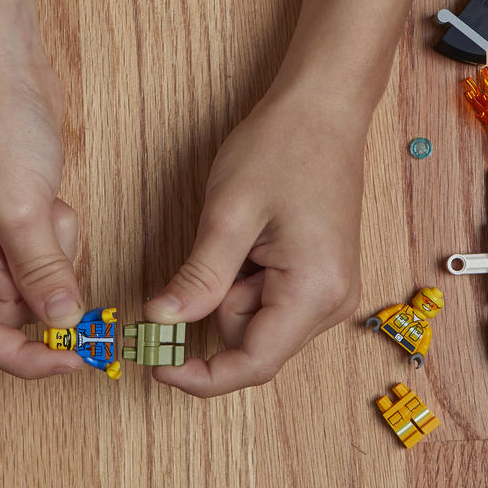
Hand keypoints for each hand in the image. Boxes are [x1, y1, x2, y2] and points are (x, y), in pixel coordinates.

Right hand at [0, 54, 86, 376]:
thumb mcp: (21, 206)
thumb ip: (42, 271)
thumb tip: (63, 321)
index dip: (30, 357)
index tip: (76, 358)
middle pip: (11, 312)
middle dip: (45, 285)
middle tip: (55, 242)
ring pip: (33, 283)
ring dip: (54, 254)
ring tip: (46, 206)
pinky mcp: (6, 218)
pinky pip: (41, 252)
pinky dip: (56, 232)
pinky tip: (49, 195)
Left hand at [146, 88, 366, 395]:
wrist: (323, 110)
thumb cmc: (283, 147)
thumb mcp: (228, 213)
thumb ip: (198, 278)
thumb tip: (161, 323)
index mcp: (314, 291)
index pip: (253, 364)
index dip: (200, 376)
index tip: (156, 365)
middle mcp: (332, 303)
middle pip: (252, 343)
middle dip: (218, 306)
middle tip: (216, 246)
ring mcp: (330, 293)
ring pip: (256, 323)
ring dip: (231, 289)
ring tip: (243, 232)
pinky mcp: (320, 281)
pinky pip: (268, 302)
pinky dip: (246, 280)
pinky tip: (254, 238)